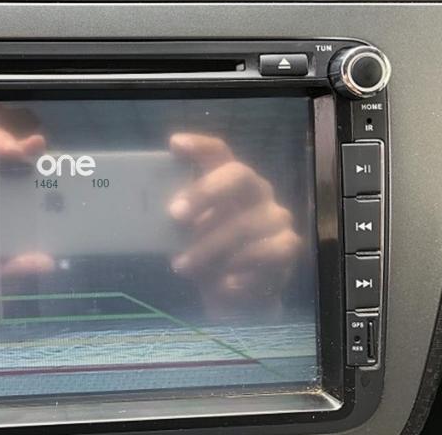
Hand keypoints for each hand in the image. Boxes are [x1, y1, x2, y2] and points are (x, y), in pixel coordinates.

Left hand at [167, 133, 303, 315]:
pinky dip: (238, 271)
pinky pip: (264, 254)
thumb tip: (153, 215)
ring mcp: (276, 217)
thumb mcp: (187, 237)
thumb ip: (177, 221)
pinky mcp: (288, 246)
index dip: (199, 145)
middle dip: (204, 192)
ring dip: (208, 248)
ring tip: (182, 266)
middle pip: (238, 175)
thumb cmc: (208, 256)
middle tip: (174, 214)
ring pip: (243, 224)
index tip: (175, 144)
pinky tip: (223, 284)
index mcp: (229, 181)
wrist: (236, 298)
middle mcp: (257, 191)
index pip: (218, 152)